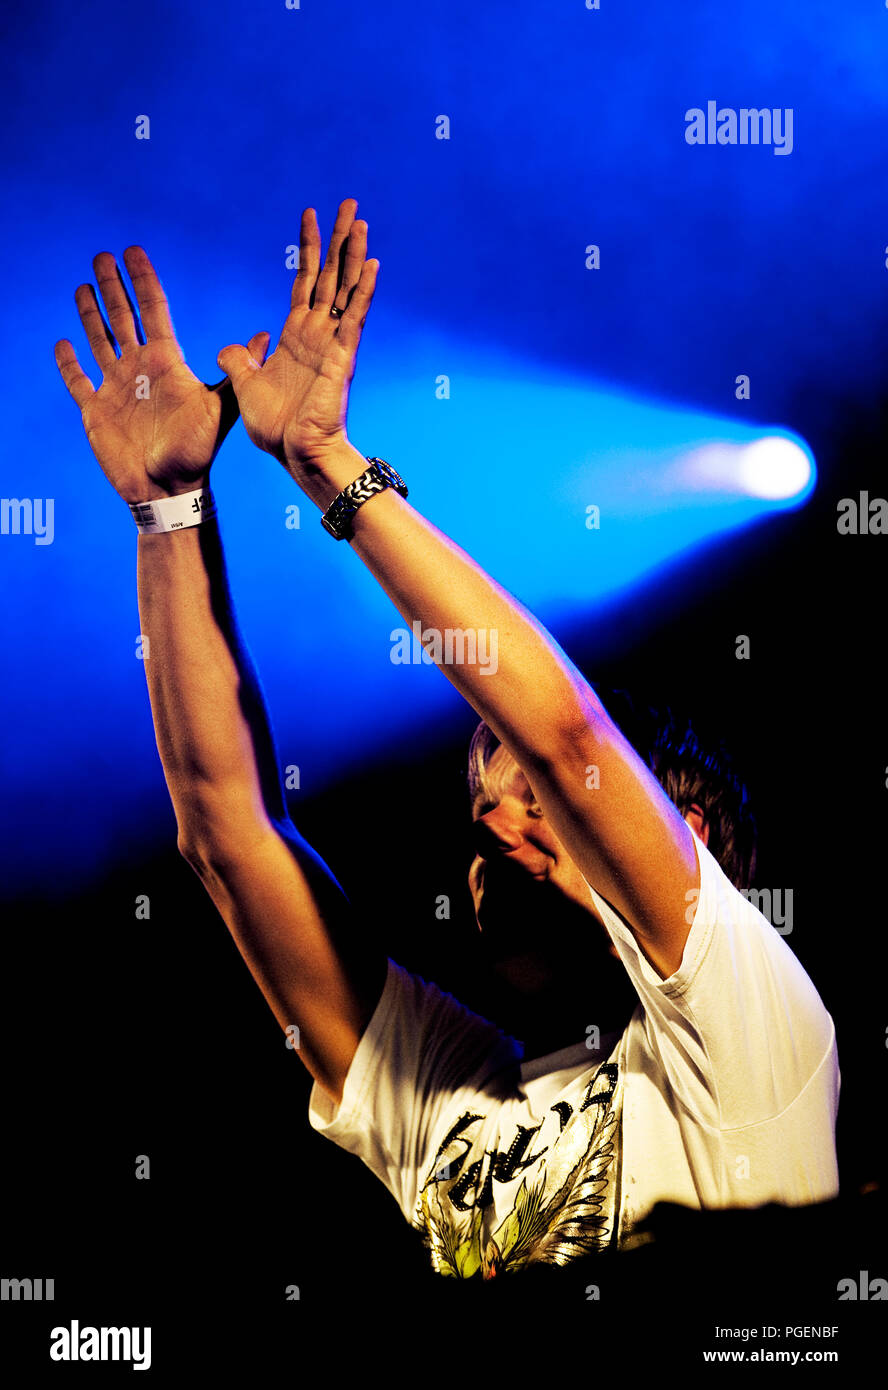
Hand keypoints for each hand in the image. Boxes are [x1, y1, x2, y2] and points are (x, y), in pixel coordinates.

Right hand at [55, 247, 264, 504]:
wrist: (171, 488)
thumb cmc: (198, 451)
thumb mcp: (222, 407)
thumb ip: (237, 372)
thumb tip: (265, 336)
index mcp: (166, 361)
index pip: (153, 309)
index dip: (143, 279)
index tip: (134, 251)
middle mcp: (140, 368)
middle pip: (122, 316)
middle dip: (112, 286)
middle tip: (103, 254)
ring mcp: (116, 387)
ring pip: (100, 340)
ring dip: (90, 313)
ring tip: (84, 285)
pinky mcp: (96, 410)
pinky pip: (77, 381)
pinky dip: (69, 364)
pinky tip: (63, 343)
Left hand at [216, 198, 378, 501]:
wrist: (295, 455)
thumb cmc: (276, 430)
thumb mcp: (245, 387)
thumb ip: (239, 361)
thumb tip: (227, 347)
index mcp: (295, 337)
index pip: (304, 281)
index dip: (307, 248)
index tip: (310, 214)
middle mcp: (317, 334)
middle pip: (331, 275)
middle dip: (337, 238)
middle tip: (348, 203)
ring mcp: (332, 343)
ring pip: (345, 288)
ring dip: (353, 254)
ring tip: (359, 220)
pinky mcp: (341, 357)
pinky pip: (353, 318)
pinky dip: (363, 291)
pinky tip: (371, 263)